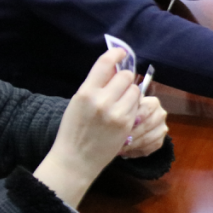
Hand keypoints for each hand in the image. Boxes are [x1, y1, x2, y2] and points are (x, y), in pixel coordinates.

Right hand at [35, 48, 141, 206]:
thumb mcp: (78, 102)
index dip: (116, 54)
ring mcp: (116, 113)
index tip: (122, 53)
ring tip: (120, 103)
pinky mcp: (127, 125)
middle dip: (125, 79)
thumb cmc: (74, 129)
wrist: (75, 159)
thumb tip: (114, 67)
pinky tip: (123, 114)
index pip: (105, 63)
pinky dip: (133, 107)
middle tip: (119, 87)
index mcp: (86, 92)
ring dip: (130, 93)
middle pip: (126, 76)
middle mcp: (102, 101)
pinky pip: (138, 106)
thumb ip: (95, 85)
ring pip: (135, 90)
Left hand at [121, 95, 168, 157]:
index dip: (138, 115)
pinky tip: (127, 151)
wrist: (132, 124)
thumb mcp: (127, 108)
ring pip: (149, 138)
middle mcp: (160, 115)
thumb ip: (127, 109)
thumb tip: (123, 114)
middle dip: (133, 133)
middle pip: (148, 124)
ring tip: (121, 147)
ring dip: (133, 144)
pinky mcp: (159, 142)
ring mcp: (162, 129)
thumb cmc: (127, 114)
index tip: (128, 123)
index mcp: (153, 103)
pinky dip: (136, 150)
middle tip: (120, 139)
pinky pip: (149, 148)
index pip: (147, 108)